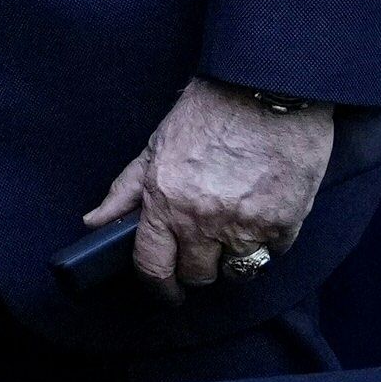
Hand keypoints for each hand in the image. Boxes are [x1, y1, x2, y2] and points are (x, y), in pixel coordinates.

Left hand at [81, 78, 332, 299]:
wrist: (266, 90)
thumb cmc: (209, 112)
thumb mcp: (155, 146)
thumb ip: (126, 191)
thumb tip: (95, 222)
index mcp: (166, 201)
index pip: (153, 267)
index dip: (157, 287)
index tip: (164, 291)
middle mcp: (204, 221)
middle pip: (198, 276)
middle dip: (196, 267)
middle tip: (199, 249)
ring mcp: (247, 225)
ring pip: (237, 272)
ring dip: (232, 259)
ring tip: (231, 231)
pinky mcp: (286, 224)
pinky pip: (272, 253)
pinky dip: (266, 242)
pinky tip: (260, 214)